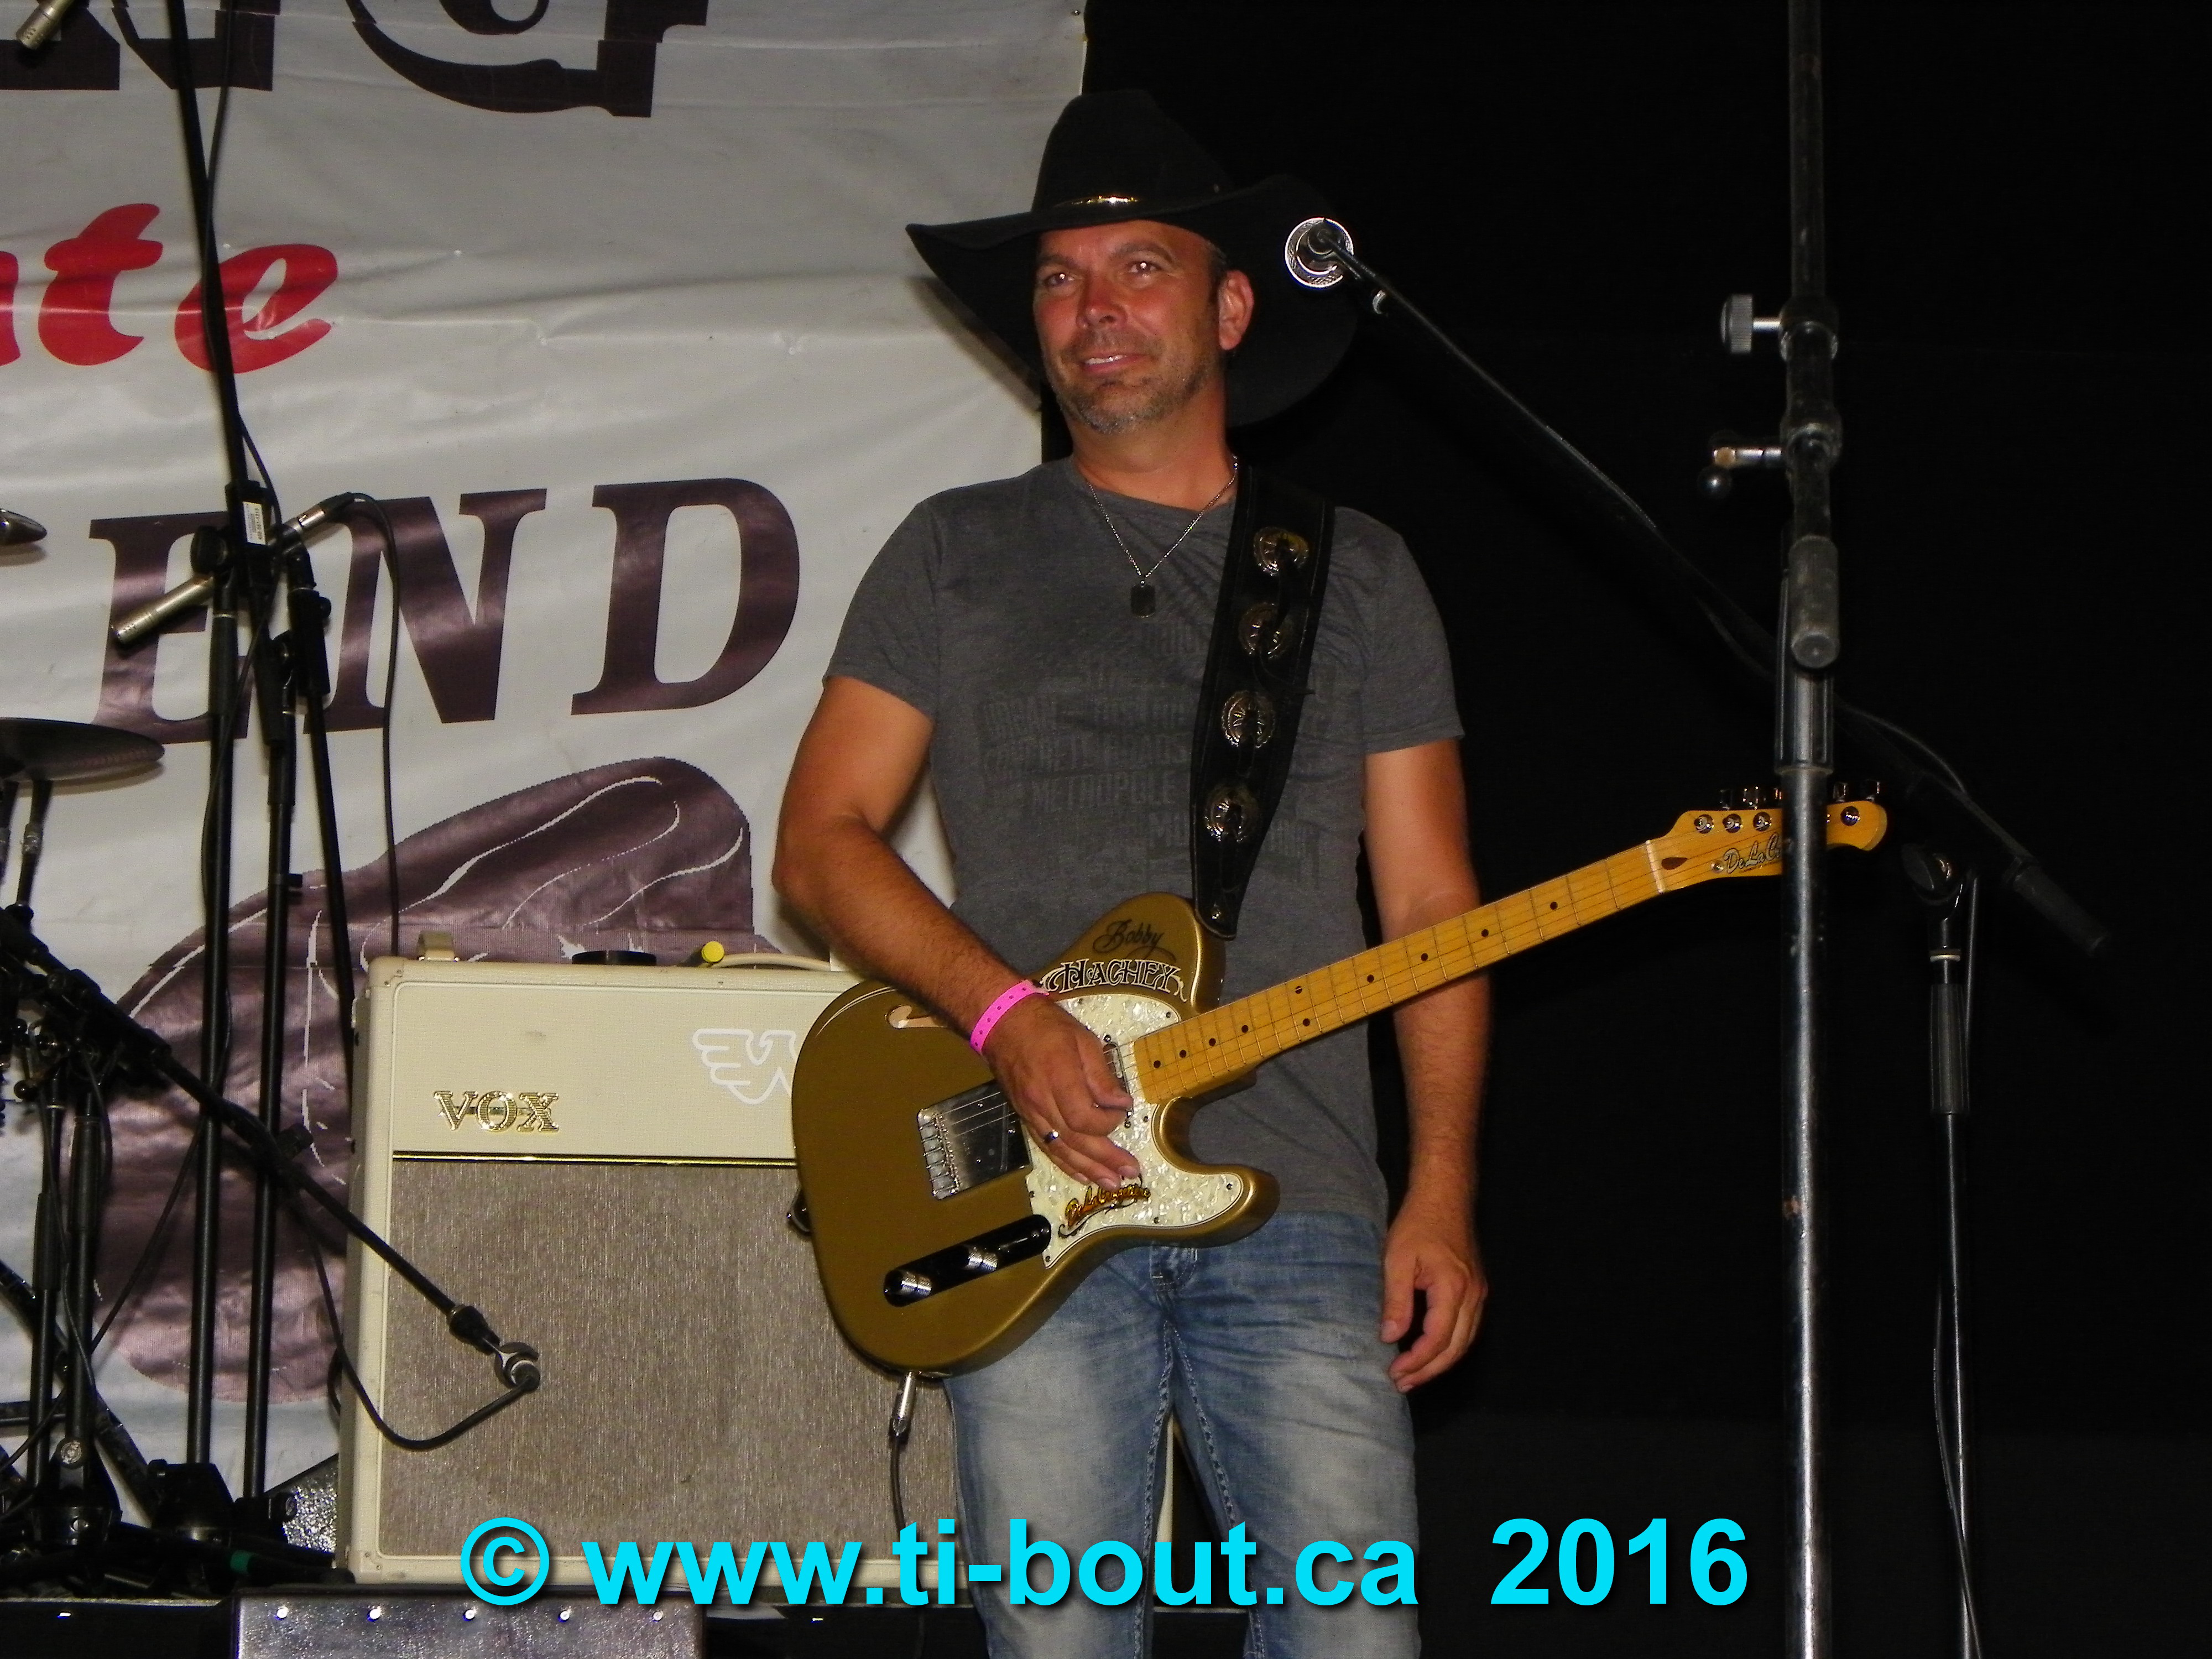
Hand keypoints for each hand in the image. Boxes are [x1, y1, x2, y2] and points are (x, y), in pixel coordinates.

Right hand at [980, 994, 1138, 1188]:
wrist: (1002, 1024)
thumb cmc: (1046, 1026)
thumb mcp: (1082, 1040)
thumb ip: (1101, 1076)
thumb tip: (1121, 1103)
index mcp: (1059, 1079)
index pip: (1084, 1119)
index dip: (1108, 1123)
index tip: (1122, 1112)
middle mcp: (1042, 1103)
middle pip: (1075, 1141)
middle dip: (1105, 1159)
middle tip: (1130, 1172)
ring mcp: (1031, 1113)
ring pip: (1061, 1150)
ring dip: (1088, 1169)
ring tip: (1111, 1184)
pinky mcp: (1026, 1117)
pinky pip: (1047, 1146)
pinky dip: (1066, 1163)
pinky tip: (1082, 1174)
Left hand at [1381, 1196, 1485, 1390]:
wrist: (1445, 1197)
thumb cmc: (1418, 1223)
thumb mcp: (1397, 1260)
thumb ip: (1396, 1301)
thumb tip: (1390, 1337)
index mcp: (1453, 1288)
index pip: (1437, 1339)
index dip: (1416, 1361)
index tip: (1394, 1372)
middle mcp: (1473, 1295)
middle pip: (1455, 1348)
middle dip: (1429, 1370)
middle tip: (1402, 1384)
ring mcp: (1479, 1292)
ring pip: (1465, 1341)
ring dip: (1441, 1362)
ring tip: (1414, 1375)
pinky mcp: (1476, 1289)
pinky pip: (1468, 1328)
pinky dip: (1450, 1346)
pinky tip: (1431, 1351)